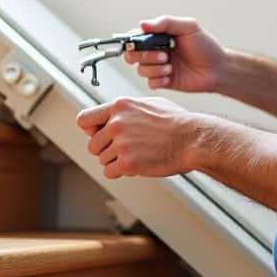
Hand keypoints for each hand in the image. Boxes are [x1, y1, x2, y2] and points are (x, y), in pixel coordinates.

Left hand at [75, 96, 199, 178]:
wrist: (193, 139)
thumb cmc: (177, 122)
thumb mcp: (149, 104)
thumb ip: (126, 110)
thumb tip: (111, 116)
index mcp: (120, 106)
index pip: (84, 120)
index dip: (90, 130)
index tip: (99, 134)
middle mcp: (116, 123)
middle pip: (92, 145)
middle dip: (106, 150)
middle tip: (125, 150)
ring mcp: (121, 143)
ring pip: (102, 159)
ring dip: (117, 161)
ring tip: (138, 155)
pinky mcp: (127, 163)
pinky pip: (110, 172)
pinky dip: (121, 172)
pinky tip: (137, 165)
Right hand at [124, 15, 226, 92]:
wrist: (218, 69)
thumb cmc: (206, 47)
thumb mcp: (188, 27)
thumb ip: (165, 23)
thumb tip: (143, 24)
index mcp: (159, 37)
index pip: (135, 38)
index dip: (133, 42)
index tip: (139, 43)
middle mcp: (156, 52)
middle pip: (132, 55)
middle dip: (145, 56)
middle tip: (164, 55)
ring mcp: (159, 67)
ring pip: (141, 70)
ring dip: (155, 68)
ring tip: (170, 66)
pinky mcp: (163, 82)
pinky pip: (150, 83)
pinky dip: (159, 79)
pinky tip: (171, 76)